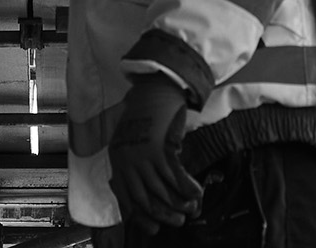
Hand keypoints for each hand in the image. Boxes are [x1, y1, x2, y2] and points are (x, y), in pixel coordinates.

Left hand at [109, 75, 200, 228]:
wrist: (155, 88)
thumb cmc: (145, 113)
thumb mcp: (130, 140)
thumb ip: (134, 164)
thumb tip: (146, 191)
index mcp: (118, 161)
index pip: (128, 200)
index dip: (143, 217)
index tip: (154, 228)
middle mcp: (127, 162)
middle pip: (146, 199)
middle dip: (164, 215)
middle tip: (179, 221)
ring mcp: (143, 156)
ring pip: (163, 191)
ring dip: (180, 204)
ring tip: (192, 208)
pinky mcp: (161, 148)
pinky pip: (176, 177)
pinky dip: (188, 188)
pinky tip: (197, 192)